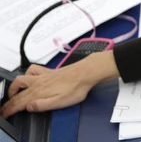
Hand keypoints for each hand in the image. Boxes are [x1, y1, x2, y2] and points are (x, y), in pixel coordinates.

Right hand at [0, 50, 118, 118]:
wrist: (86, 72)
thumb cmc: (76, 88)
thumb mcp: (60, 102)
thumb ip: (43, 105)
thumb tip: (28, 107)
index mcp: (39, 92)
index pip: (19, 102)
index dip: (9, 110)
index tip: (3, 115)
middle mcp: (38, 83)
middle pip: (17, 92)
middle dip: (8, 102)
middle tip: (4, 109)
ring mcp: (43, 76)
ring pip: (21, 79)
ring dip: (14, 87)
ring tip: (13, 95)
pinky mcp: (49, 71)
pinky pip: (33, 70)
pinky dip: (27, 74)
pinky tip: (29, 78)